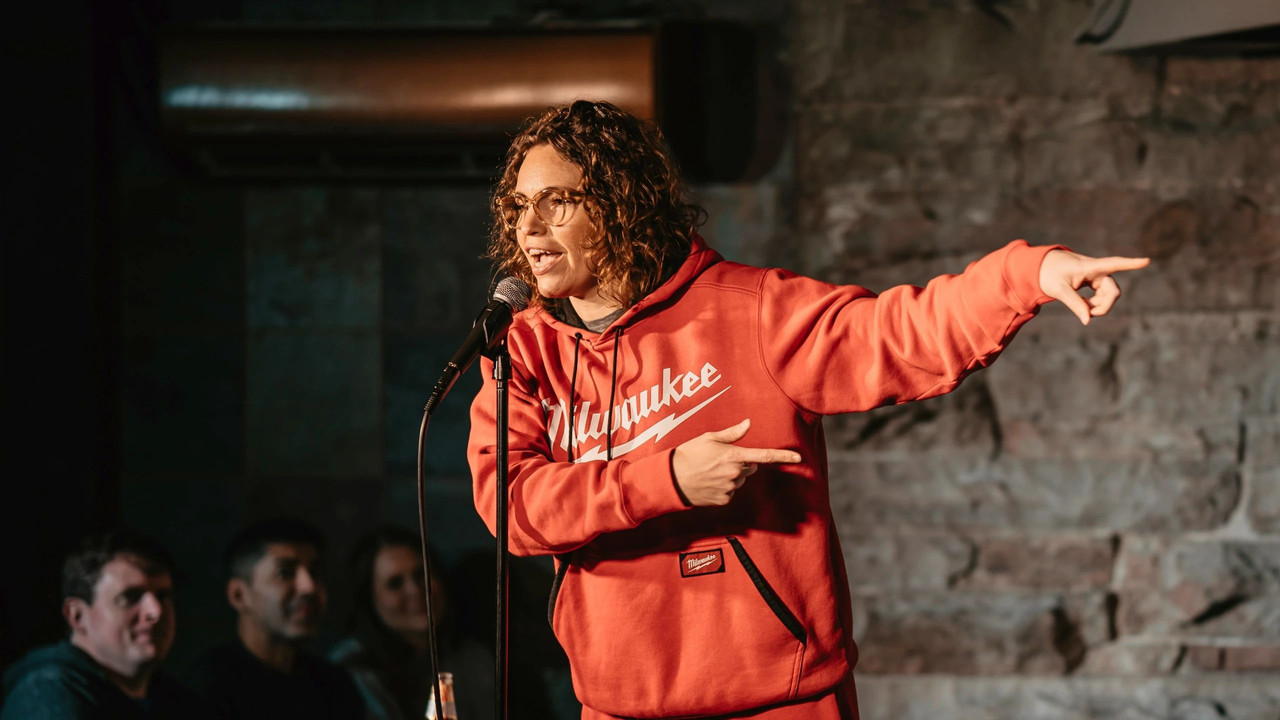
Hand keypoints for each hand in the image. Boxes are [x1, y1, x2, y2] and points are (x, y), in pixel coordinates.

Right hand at [671, 419, 801, 506]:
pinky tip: (709, 483)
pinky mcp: (723, 500)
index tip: (798, 458)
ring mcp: (730, 488)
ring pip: (740, 481)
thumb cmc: (688, 454)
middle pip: (749, 468)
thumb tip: (747, 423)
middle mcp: (735, 473)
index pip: (764, 456)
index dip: (783, 457)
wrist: (671, 479)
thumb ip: (732, 433)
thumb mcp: (708, 438)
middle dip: (740, 463)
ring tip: (710, 471)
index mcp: (733, 455)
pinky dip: (723, 488)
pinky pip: (731, 492)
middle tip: (719, 460)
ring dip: (731, 476)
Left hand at [1039, 250, 1149, 324]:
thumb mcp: (1059, 290)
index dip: (1131, 264)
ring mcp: (1099, 276)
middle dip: (1103, 306)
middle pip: (1113, 292)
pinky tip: (1083, 303)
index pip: (1114, 264)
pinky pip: (1104, 296)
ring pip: (1110, 296)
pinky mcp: (1097, 281)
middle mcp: (1098, 270)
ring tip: (1080, 305)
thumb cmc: (1049, 274)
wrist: (1043, 266)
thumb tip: (1087, 321)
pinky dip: (1095, 304)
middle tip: (1087, 313)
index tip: (1147, 260)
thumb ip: (1075, 304)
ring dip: (1098, 306)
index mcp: (1089, 267)